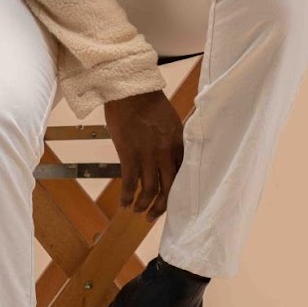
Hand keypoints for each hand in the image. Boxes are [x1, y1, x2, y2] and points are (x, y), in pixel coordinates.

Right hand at [103, 90, 184, 220]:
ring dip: (143, 204)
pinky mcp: (130, 155)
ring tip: (137, 211)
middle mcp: (166, 154)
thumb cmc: (148, 101)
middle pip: (169, 189)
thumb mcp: (169, 121)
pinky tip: (124, 204)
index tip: (172, 202)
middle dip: (161, 207)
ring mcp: (148, 156)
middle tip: (152, 216)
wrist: (131, 90)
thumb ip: (171, 141)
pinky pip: (130, 183)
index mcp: (178, 144)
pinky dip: (127, 196)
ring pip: (150, 190)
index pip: (183, 176)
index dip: (178, 193)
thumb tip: (168, 157)